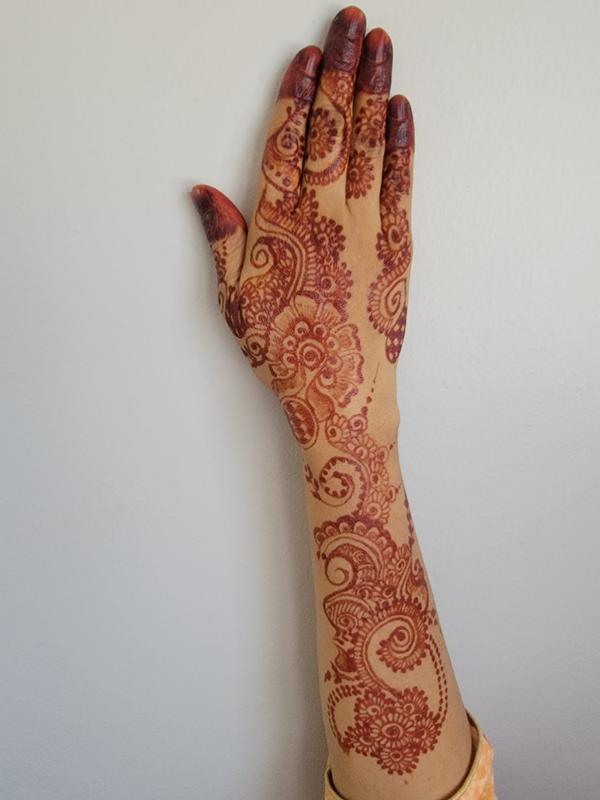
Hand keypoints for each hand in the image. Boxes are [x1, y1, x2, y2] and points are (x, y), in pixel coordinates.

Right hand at [192, 6, 413, 450]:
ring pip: (368, 145)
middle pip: (332, 129)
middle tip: (351, 22)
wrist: (338, 391)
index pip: (287, 143)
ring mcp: (365, 227)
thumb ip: (221, 240)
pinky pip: (399, 183)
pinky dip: (401, 143)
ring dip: (375, 90)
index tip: (307, 55)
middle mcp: (323, 216)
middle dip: (342, 70)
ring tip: (380, 46)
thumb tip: (204, 193)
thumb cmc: (284, 349)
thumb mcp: (234, 299)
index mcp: (279, 224)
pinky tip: (402, 110)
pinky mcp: (396, 245)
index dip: (297, 95)